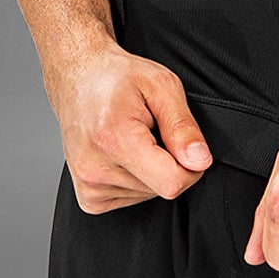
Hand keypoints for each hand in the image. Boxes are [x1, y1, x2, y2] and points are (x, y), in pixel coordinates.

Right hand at [52, 41, 212, 211]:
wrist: (78, 79)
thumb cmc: (116, 78)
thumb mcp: (161, 85)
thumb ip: (183, 126)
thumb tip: (200, 160)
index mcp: (114, 139)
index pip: (172, 182)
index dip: (190, 165)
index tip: (183, 143)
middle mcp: (95, 169)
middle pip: (162, 188)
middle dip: (168, 161)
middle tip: (149, 130)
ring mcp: (89, 187)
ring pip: (148, 194)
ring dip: (151, 168)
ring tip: (132, 137)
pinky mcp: (89, 198)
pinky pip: (131, 199)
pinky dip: (136, 178)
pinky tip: (122, 153)